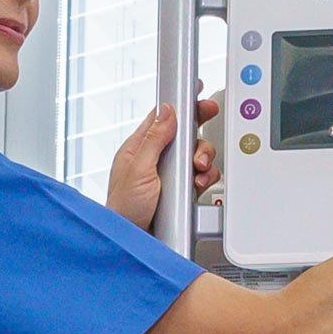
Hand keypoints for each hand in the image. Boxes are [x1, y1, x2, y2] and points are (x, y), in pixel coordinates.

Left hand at [107, 86, 220, 231]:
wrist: (135, 244)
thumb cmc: (124, 210)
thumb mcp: (139, 170)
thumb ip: (154, 139)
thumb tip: (166, 110)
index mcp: (140, 148)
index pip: (162, 116)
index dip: (180, 102)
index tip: (194, 88)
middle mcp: (156, 159)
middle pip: (185, 133)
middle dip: (198, 129)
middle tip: (208, 115)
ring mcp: (171, 176)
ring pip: (197, 154)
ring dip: (203, 157)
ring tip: (198, 168)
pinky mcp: (184, 192)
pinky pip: (202, 176)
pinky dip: (207, 177)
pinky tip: (201, 182)